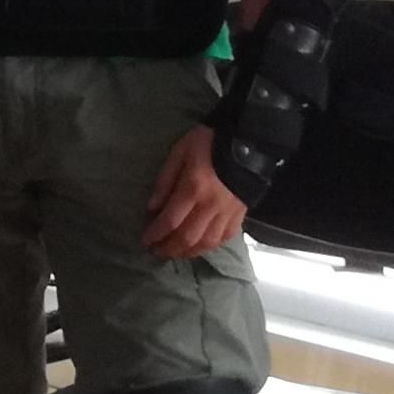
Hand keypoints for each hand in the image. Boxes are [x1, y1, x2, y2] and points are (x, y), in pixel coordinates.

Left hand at [143, 124, 248, 260]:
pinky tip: (201, 246)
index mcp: (193, 188)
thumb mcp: (180, 152)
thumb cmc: (208, 142)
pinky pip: (225, 237)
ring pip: (207, 242)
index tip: (145, 241)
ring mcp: (228, 212)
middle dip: (169, 248)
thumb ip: (165, 180)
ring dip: (189, 252)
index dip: (156, 234)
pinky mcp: (240, 213)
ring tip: (176, 253)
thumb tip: (152, 208)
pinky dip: (211, 245)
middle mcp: (210, 205)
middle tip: (157, 252)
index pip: (170, 220)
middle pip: (187, 237)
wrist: (247, 139)